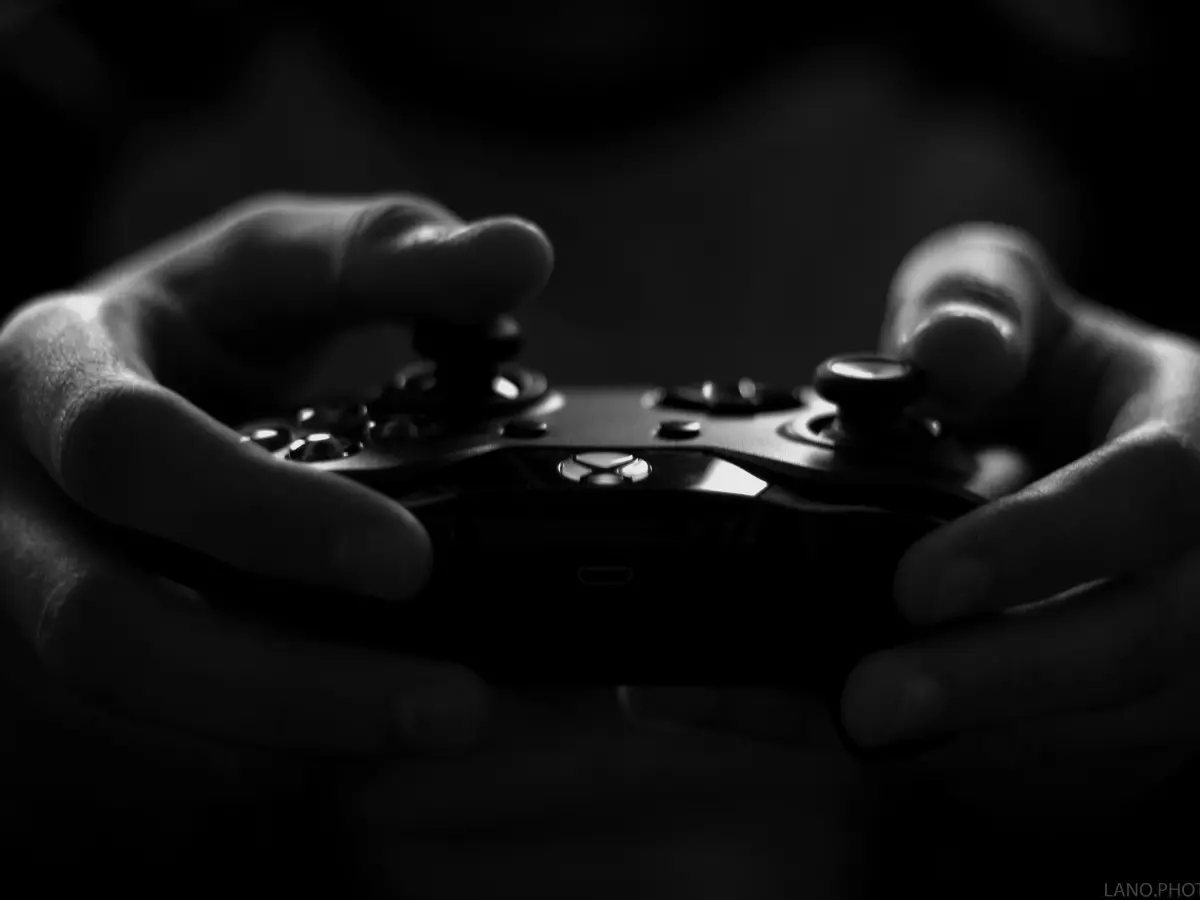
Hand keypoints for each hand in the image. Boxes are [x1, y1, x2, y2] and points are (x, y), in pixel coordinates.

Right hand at [0, 193, 552, 757]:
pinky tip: (395, 741)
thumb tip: (521, 252)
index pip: (128, 449)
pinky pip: (167, 735)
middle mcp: (23, 497)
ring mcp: (42, 586)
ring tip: (453, 729)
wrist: (119, 381)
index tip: (409, 564)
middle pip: (106, 628)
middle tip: (456, 705)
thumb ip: (389, 253)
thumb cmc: (201, 318)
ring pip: (138, 707)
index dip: (262, 516)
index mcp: (58, 370)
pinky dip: (287, 749)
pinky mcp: (92, 650)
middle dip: (286, 685)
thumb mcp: (280, 261)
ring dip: (296, 738)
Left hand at [627, 223, 1199, 817]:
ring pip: (1110, 724)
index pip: (1153, 495)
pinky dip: (972, 760)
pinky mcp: (1144, 708)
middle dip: (993, 683)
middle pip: (1138, 643)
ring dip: (971, 740)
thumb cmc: (1049, 366)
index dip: (1037, 545)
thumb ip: (981, 304)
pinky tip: (869, 736)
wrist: (1091, 445)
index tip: (915, 584)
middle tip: (864, 704)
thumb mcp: (1018, 302)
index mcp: (1196, 433)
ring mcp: (1188, 647)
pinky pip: (1077, 759)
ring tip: (840, 725)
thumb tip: (942, 351)